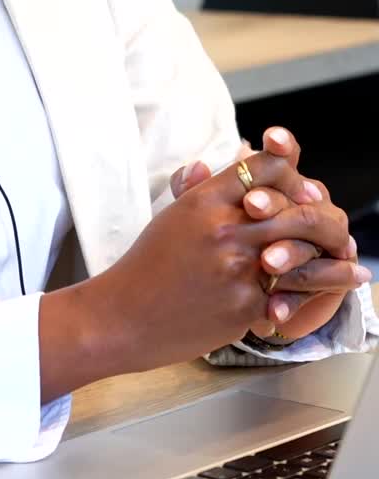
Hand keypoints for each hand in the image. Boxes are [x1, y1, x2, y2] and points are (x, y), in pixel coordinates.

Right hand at [80, 147, 355, 374]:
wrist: (124, 316)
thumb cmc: (145, 266)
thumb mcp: (170, 216)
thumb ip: (198, 187)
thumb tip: (215, 162)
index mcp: (205, 200)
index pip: (266, 168)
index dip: (292, 173)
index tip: (304, 187)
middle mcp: (224, 227)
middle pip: (296, 207)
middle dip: (323, 216)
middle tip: (337, 227)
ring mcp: (237, 267)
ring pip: (304, 253)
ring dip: (335, 259)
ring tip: (355, 265)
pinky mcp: (244, 304)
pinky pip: (289, 295)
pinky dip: (312, 296)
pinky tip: (329, 297)